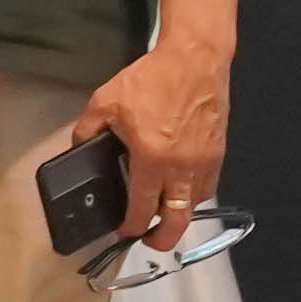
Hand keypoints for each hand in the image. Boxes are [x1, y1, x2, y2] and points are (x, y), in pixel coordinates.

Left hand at [69, 40, 229, 258]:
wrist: (196, 60)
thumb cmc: (152, 79)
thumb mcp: (104, 102)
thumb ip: (88, 130)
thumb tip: (81, 147)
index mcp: (152, 159)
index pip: (142, 207)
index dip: (132, 226)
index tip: (125, 232)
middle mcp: (182, 167)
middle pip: (178, 219)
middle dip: (164, 238)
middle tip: (151, 241)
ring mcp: (205, 161)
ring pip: (194, 203)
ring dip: (179, 213)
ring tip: (163, 213)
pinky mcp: (218, 152)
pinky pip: (208, 184)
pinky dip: (194, 193)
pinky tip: (181, 188)